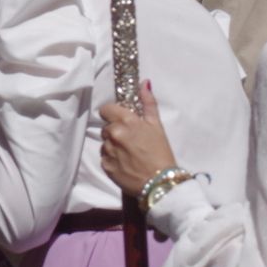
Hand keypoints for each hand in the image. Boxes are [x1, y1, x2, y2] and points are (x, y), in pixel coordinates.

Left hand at [99, 81, 176, 196]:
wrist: (161, 183)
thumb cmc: (161, 152)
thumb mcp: (157, 126)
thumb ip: (148, 103)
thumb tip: (144, 83)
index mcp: (126, 121)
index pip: (106, 110)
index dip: (113, 114)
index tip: (121, 121)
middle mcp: (114, 133)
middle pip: (106, 127)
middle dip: (115, 132)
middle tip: (131, 142)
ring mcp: (108, 150)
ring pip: (105, 143)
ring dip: (114, 146)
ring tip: (130, 155)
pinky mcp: (105, 165)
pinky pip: (105, 158)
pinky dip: (113, 160)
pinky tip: (126, 164)